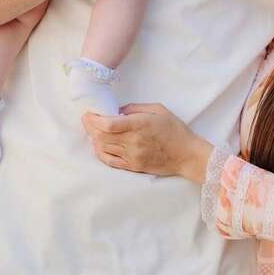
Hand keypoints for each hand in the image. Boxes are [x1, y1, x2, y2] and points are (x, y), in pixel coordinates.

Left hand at [82, 103, 211, 181]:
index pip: (108, 124)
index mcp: (140, 125)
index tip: (89, 113)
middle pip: (102, 136)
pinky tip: (98, 145)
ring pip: (104, 148)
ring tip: (92, 130)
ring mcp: (132, 156)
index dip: (94, 119)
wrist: (187, 155)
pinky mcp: (133, 166)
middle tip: (87, 120)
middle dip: (90, 127)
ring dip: (94, 138)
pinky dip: (100, 152)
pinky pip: (110, 161)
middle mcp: (133, 142)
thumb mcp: (158, 109)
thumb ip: (135, 108)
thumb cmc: (174, 129)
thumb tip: (117, 110)